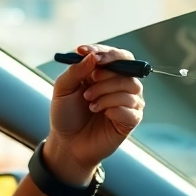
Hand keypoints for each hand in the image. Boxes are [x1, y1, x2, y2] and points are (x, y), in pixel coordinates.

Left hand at [42, 44, 143, 184]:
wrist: (67, 143)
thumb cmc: (66, 115)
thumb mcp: (63, 89)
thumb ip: (75, 70)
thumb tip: (92, 56)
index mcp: (106, 74)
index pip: (117, 55)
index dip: (104, 52)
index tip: (83, 51)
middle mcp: (121, 85)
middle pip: (127, 68)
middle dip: (104, 76)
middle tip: (86, 90)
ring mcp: (129, 102)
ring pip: (130, 87)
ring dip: (106, 94)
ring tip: (90, 104)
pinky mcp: (132, 120)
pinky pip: (132, 108)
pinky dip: (113, 109)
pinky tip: (101, 114)